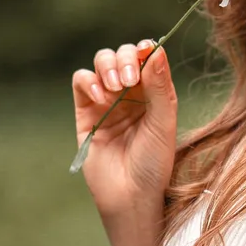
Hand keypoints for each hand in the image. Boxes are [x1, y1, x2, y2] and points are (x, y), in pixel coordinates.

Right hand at [72, 39, 177, 217]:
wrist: (130, 195)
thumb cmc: (154, 163)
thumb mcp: (163, 123)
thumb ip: (160, 86)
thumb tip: (155, 50)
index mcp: (154, 92)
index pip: (147, 56)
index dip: (145, 49)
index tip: (146, 51)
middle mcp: (131, 93)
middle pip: (123, 54)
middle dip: (125, 59)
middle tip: (129, 81)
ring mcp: (107, 101)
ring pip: (102, 62)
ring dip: (108, 66)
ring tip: (115, 88)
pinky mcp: (85, 112)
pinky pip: (81, 82)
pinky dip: (89, 81)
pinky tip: (100, 96)